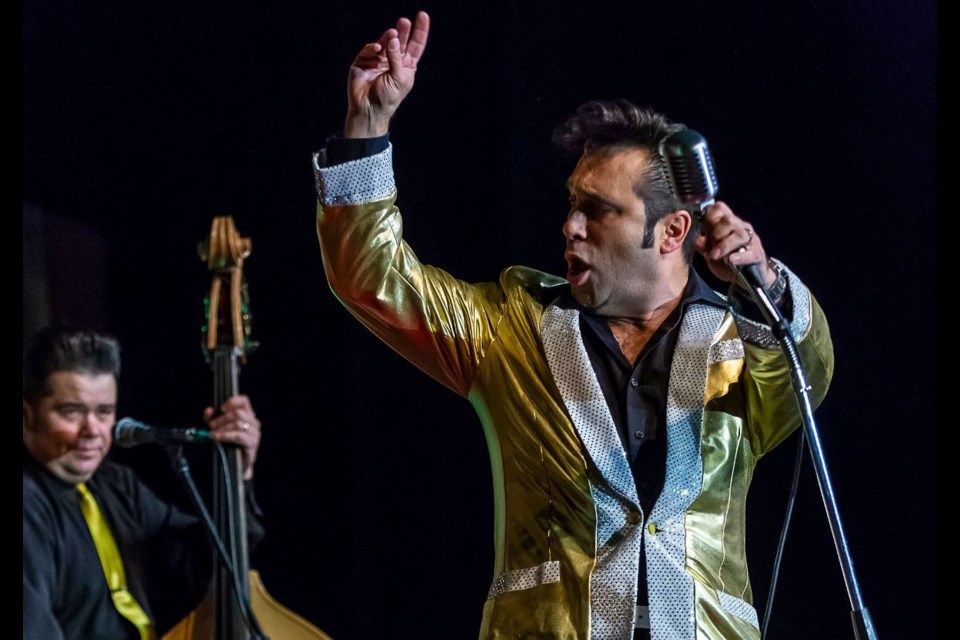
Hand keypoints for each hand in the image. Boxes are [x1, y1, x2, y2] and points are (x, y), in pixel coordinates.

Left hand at [204, 395, 260, 479]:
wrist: (236, 466)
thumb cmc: (229, 445)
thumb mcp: (218, 428)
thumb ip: (212, 418)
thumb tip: (209, 410)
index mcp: (248, 416)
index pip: (244, 401)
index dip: (233, 401)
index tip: (221, 408)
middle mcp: (254, 423)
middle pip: (239, 413)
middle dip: (222, 418)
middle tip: (211, 425)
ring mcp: (255, 434)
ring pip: (239, 423)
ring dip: (223, 427)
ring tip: (213, 433)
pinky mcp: (252, 444)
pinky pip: (239, 435)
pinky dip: (226, 435)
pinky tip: (217, 438)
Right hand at [345, 11, 430, 137]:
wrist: (369, 110)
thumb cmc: (388, 98)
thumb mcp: (399, 78)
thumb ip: (397, 58)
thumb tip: (394, 38)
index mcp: (406, 66)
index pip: (415, 45)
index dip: (419, 31)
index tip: (423, 15)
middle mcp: (393, 61)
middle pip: (400, 41)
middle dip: (403, 30)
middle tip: (404, 21)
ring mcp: (378, 60)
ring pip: (384, 43)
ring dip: (388, 38)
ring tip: (392, 33)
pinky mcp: (363, 62)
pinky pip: (369, 50)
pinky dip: (373, 48)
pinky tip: (377, 50)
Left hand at [694, 201, 775, 287]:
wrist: (748, 278)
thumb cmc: (729, 263)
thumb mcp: (712, 255)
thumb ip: (704, 247)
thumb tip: (699, 240)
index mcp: (728, 225)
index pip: (720, 209)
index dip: (710, 216)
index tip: (705, 229)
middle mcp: (741, 228)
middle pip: (729, 220)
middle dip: (716, 233)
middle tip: (711, 248)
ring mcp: (751, 241)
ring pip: (739, 235)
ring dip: (725, 245)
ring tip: (716, 255)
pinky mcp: (758, 255)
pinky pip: (750, 253)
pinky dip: (740, 256)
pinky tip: (732, 259)